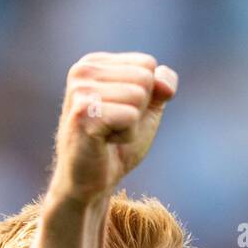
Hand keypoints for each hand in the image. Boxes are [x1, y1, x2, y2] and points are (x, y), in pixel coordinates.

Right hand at [50, 51, 177, 202]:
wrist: (91, 184)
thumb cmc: (116, 147)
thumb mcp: (146, 110)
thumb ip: (161, 86)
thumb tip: (166, 83)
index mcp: (94, 63)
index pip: (147, 64)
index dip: (145, 97)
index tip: (119, 115)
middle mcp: (83, 71)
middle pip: (145, 78)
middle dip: (138, 110)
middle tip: (114, 128)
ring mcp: (81, 91)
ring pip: (139, 96)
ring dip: (132, 125)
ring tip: (108, 136)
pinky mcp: (84, 113)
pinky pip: (131, 116)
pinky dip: (126, 136)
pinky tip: (105, 143)